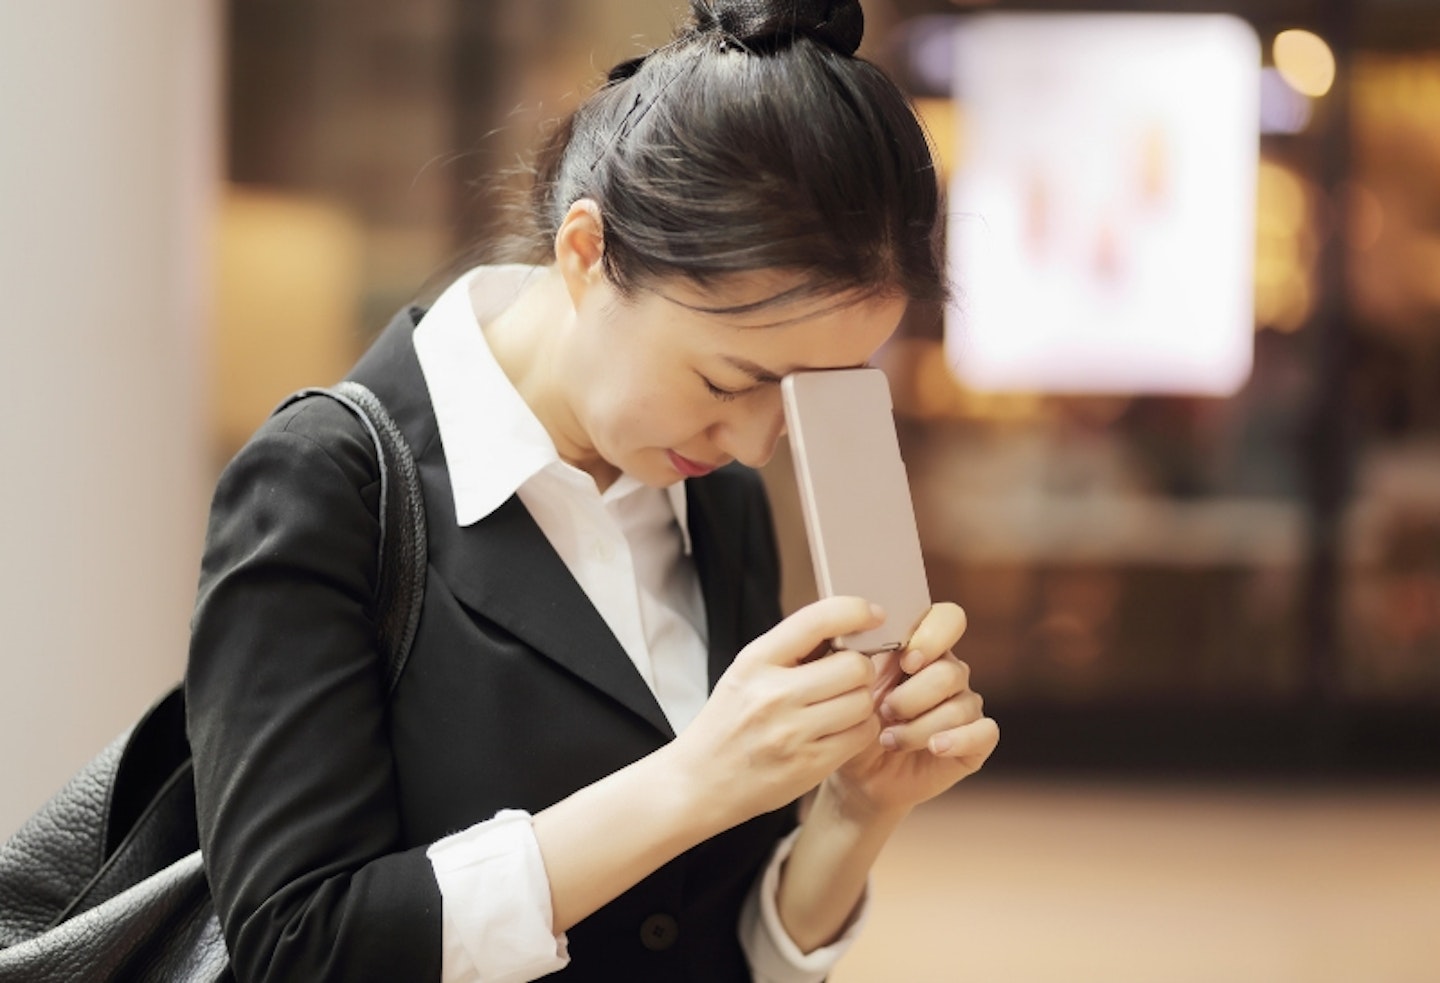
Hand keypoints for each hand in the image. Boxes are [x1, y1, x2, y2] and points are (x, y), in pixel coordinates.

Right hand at [668, 597, 884, 830]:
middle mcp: (773, 694)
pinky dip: (860, 730)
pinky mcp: (810, 765)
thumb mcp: (745, 673)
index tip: (873, 614)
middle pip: (855, 666)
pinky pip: (863, 734)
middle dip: (860, 669)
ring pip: (864, 702)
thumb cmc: (728, 723)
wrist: (700, 782)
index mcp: (756, 661)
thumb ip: (791, 650)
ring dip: (861, 702)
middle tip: (846, 678)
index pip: (818, 620)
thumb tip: (848, 625)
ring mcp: (792, 732)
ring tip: (840, 707)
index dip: (856, 610)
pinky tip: (840, 730)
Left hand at [827, 602, 997, 821]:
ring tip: (889, 740)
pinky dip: (958, 739)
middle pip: (950, 670)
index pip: (948, 619)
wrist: (860, 775)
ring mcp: (965, 706)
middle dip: (912, 696)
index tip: (906, 661)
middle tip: (885, 711)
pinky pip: (985, 732)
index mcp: (922, 648)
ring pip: (962, 704)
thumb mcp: (852, 687)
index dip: (932, 636)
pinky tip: (934, 747)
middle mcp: (949, 672)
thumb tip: (857, 631)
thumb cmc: (856, 723)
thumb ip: (862, 657)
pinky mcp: (976, 740)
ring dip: (920, 726)